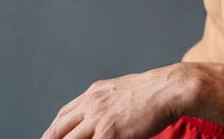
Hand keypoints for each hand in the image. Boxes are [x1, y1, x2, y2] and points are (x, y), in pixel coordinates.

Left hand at [42, 64, 191, 138]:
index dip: (54, 131)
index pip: (64, 115)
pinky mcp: (109, 134)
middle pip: (59, 130)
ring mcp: (98, 120)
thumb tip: (105, 113)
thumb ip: (108, 101)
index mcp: (94, 93)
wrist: (169, 89)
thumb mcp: (123, 89)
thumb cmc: (155, 91)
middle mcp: (92, 104)